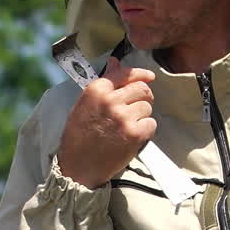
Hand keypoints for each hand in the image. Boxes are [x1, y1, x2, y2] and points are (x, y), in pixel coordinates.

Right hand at [57, 56, 155, 187]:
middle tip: (136, 109)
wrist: (78, 167)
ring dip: (142, 116)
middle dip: (143, 98)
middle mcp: (110, 101)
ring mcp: (123, 117)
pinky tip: (131, 138)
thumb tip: (115, 62)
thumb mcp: (84, 105)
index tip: (148, 77)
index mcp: (96, 90)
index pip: (124, 73)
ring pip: (147, 107)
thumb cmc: (78, 137)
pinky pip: (151, 124)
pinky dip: (145, 131)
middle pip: (142, 89)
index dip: (140, 74)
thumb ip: (103, 84)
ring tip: (127, 127)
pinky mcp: (134, 134)